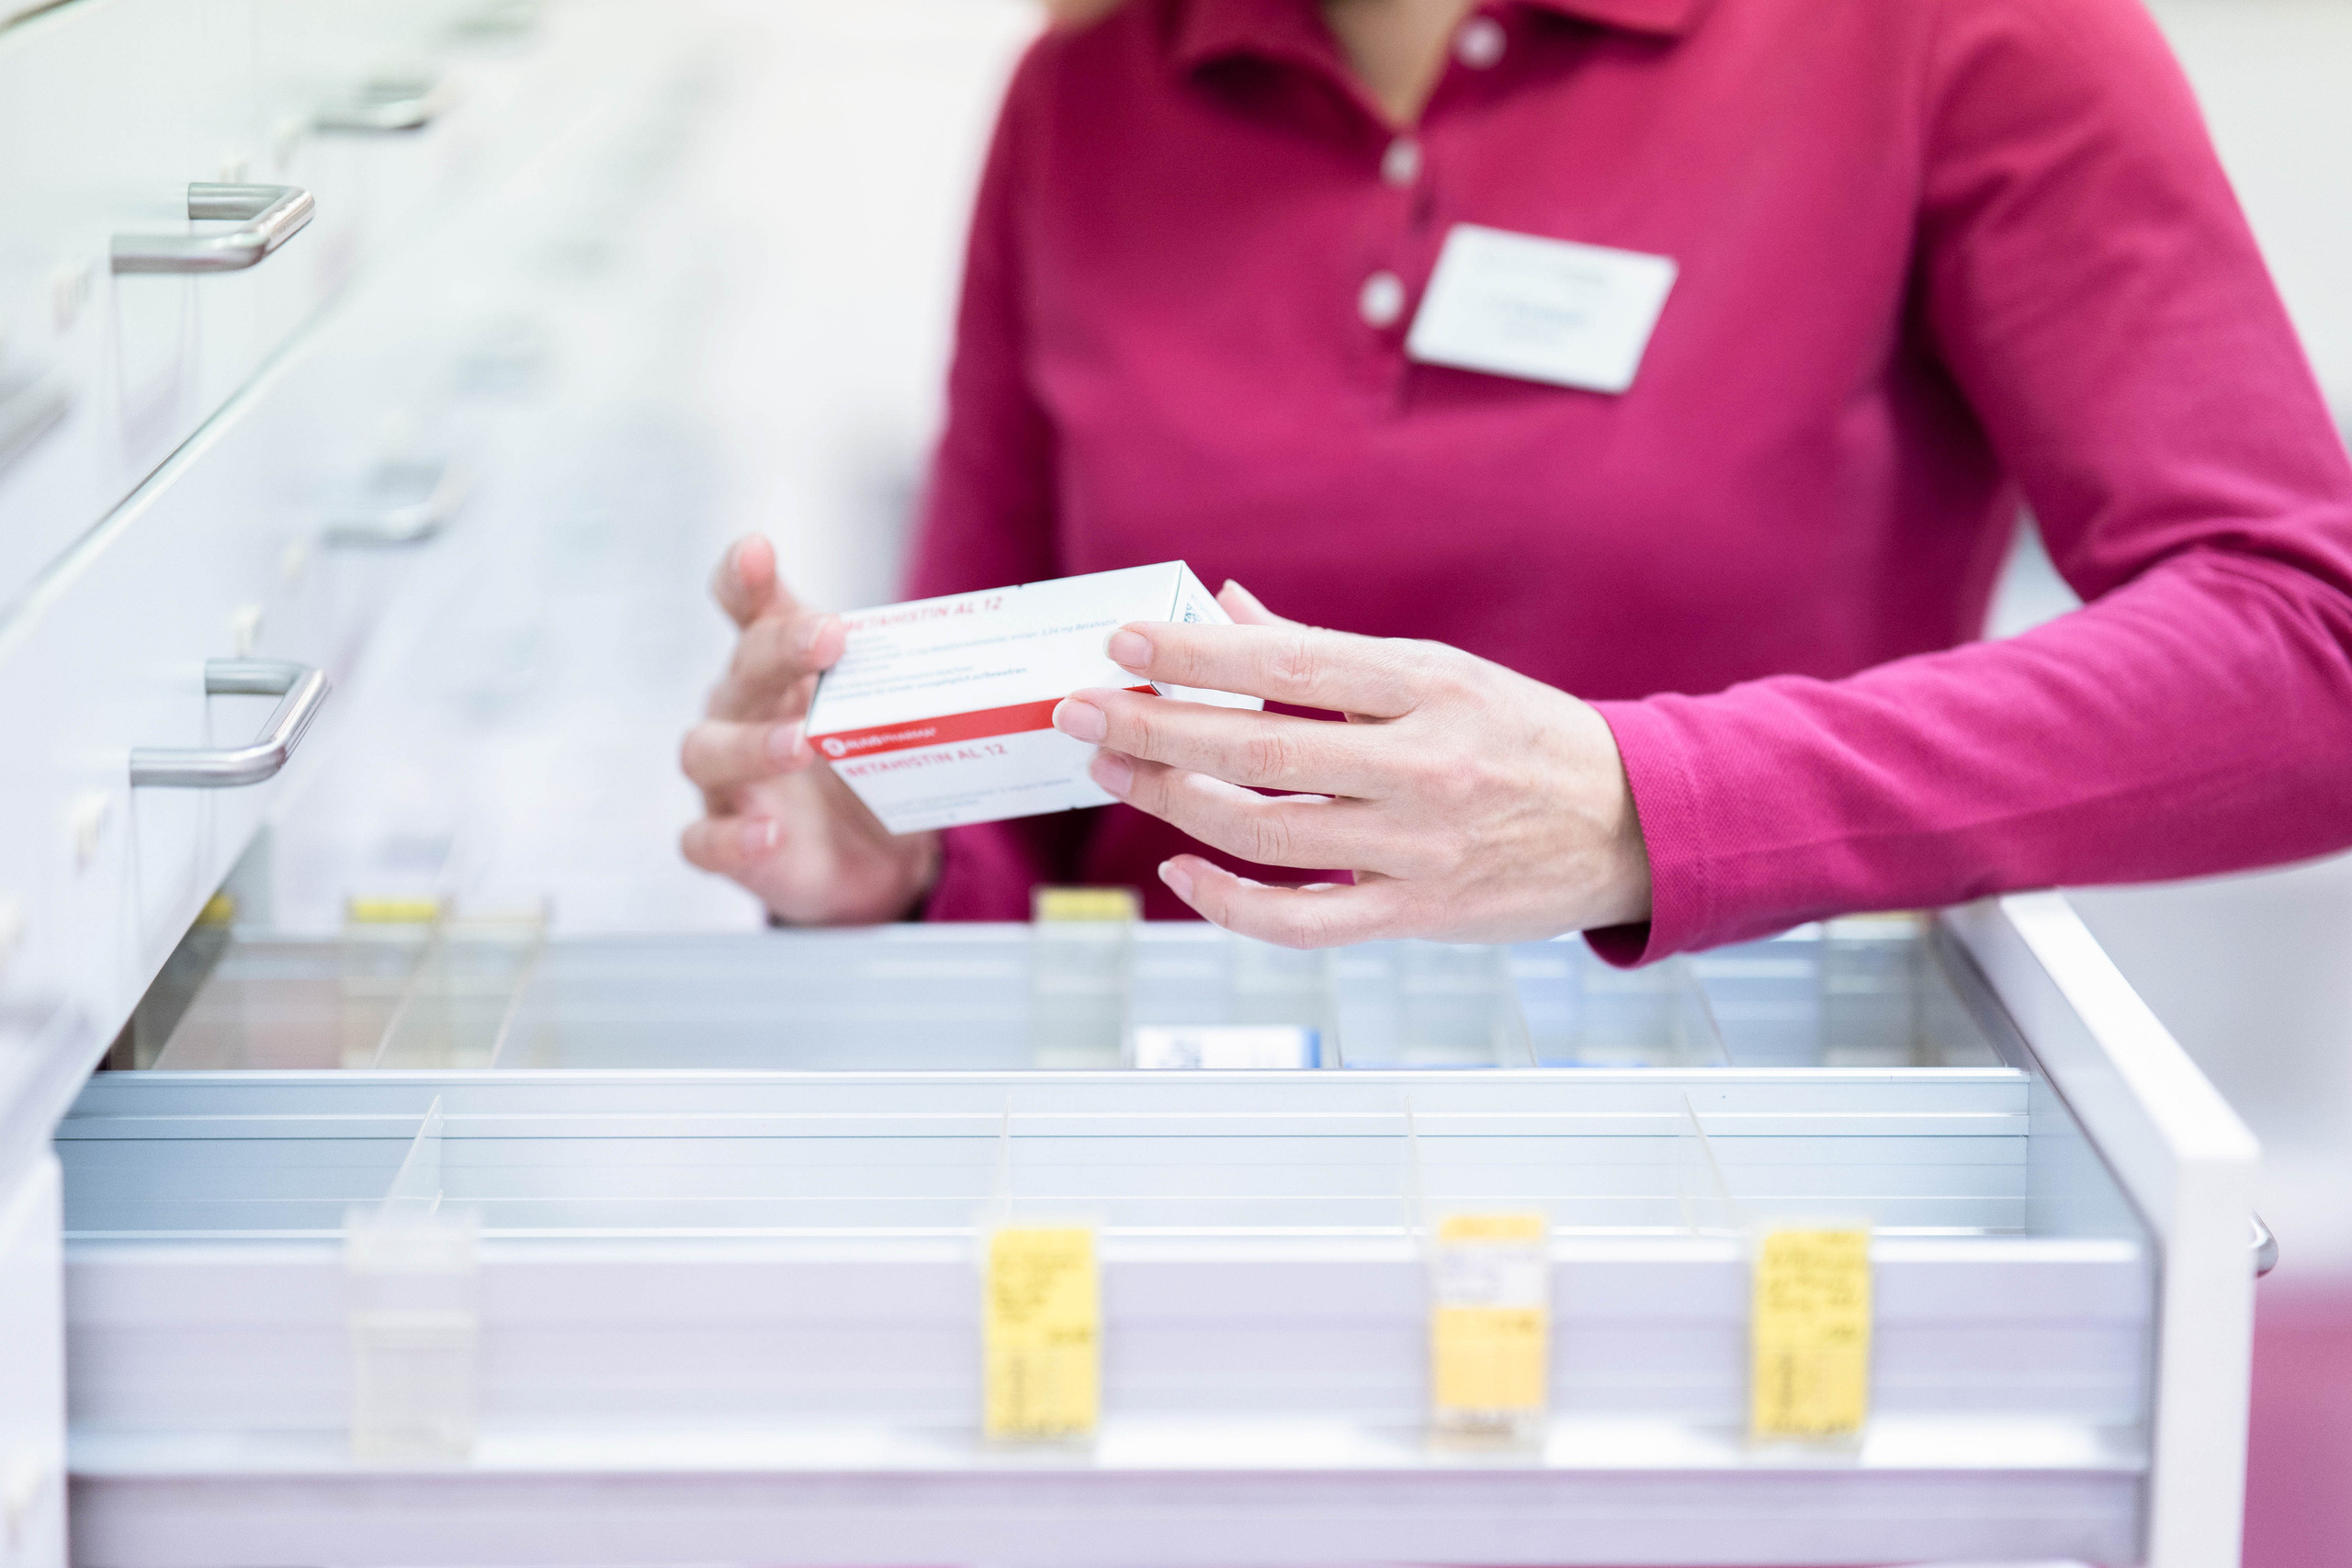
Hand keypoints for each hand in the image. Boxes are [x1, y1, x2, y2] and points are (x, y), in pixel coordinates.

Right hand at [678, 536, 939, 922]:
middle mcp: (741, 712)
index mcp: (781, 668)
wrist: (879, 859)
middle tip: (829, 640)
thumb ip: (932, 678)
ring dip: (752, 745)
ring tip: (801, 745)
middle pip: (742, 670)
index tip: (757, 550)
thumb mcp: (903, 712)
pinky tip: (768, 835)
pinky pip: (706, 841)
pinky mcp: (729, 844)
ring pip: (706, 752)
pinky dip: (731, 839)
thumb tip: (1026, 655)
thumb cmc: (876, 761)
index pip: (750, 609)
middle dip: (780, 650)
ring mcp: (727, 780)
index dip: (744, 578)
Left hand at [1050, 582, 1651, 947]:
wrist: (1632, 824)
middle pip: (1260, 746)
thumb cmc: (1522, 737)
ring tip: (1116, 771)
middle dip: (1154, 727)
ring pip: (1268, 831)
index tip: (1123, 643)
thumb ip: (1324, 652)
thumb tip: (1223, 605)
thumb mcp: (1438, 672)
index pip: (1290, 662)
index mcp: (1426, 684)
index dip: (1197, 654)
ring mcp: (1419, 846)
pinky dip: (1232, 903)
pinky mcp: (1418, 913)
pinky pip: (1304, 919)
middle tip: (1080, 712)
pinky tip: (1182, 872)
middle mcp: (1422, 763)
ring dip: (1176, 801)